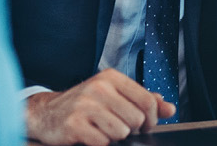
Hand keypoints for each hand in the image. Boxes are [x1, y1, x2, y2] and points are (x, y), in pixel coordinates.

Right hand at [25, 69, 176, 145]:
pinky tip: (90, 134)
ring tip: (102, 128)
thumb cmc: (85, 104)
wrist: (46, 113)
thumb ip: (143, 100)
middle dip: (131, 129)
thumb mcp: (114, 94)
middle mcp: (98, 87)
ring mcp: (85, 106)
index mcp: (111, 77)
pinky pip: (103, 142)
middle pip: (137, 119)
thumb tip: (170, 109)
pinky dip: (99, 142)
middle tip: (117, 126)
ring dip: (115, 136)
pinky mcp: (74, 124)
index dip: (151, 118)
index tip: (145, 124)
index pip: (148, 100)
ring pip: (122, 132)